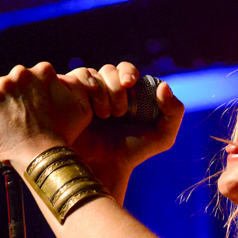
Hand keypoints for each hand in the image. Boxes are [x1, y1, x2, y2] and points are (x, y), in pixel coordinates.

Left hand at [0, 62, 93, 164]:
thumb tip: (62, 81)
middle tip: (21, 118)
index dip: (33, 93)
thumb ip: (73, 87)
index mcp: (43, 71)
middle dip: (14, 96)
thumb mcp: (82, 106)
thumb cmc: (65, 134)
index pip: (32, 76)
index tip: (35, 108)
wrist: (45, 155)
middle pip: (11, 81)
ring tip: (6, 123)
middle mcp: (20, 73)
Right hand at [62, 63, 184, 187]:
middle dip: (115, 84)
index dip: (128, 71)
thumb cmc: (133, 152)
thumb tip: (164, 85)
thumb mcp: (163, 136)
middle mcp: (103, 90)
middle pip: (107, 69)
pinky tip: (87, 111)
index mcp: (125, 92)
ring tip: (104, 116)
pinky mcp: (63, 100)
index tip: (130, 83)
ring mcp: (82, 94)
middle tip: (120, 110)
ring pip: (87, 74)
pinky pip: (68, 80)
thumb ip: (174, 112)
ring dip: (99, 90)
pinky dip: (78, 89)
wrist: (104, 168)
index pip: (125, 70)